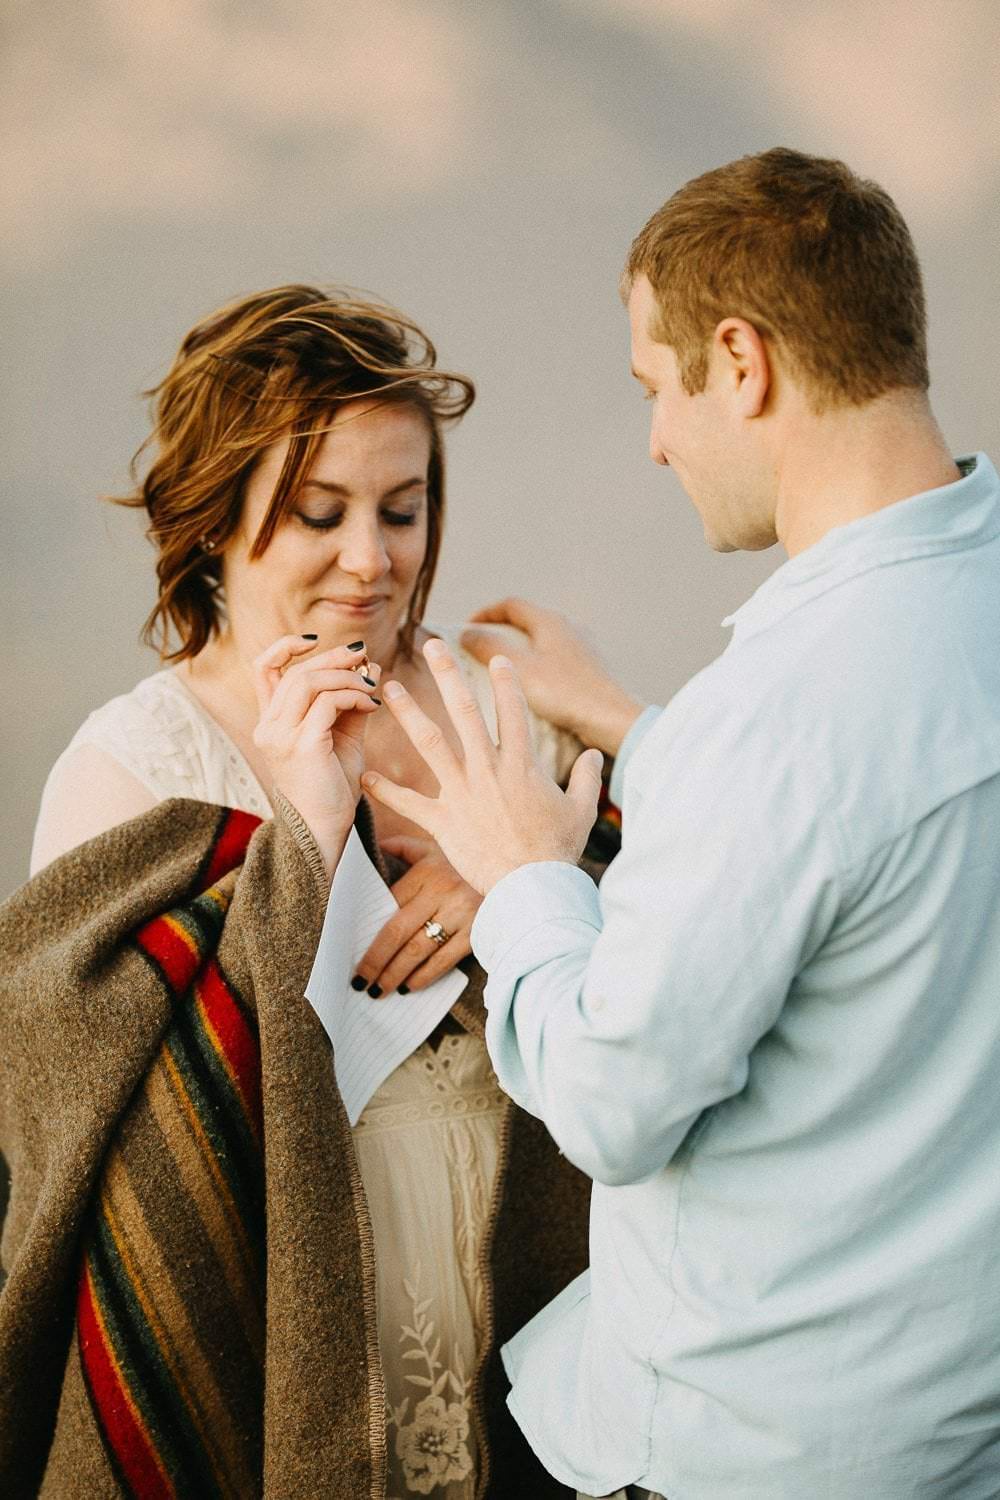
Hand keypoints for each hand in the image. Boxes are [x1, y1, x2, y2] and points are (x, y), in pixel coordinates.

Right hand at [252, 636, 380, 881]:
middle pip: (296, 670)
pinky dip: (354, 696)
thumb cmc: (334, 786)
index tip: (316, 640)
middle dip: (334, 658)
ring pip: (310, 681)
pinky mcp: (302, 746)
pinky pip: (328, 702)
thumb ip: (350, 699)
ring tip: (372, 687)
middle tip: (365, 657)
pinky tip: (372, 706)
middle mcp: (269, 726)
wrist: (328, 831)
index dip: (286, 646)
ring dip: (347, 677)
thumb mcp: (342, 734)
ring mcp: (281, 736)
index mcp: (271, 721)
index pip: (263, 668)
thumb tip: (370, 663)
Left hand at [352, 834, 480, 995]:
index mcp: (427, 870)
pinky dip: (424, 977)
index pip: (389, 903)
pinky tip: (408, 987)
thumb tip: (376, 843)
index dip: (367, 927)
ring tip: (379, 990)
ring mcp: (461, 914)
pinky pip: (444, 960)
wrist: (517, 876)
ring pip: (417, 950)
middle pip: (397, 931)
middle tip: (359, 981)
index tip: (350, 946)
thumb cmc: (465, 865)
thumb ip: (405, 847)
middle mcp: (442, 892)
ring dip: (394, 974)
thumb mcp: (437, 848)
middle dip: (374, 960)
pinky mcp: (477, 933)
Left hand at [360, 638, 603, 894]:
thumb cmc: (558, 850)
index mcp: (522, 764)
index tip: (496, 659)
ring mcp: (463, 793)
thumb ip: (588, 778)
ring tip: (388, 687)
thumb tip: (595, 756)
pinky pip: (409, 804)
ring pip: (430, 742)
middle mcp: (488, 769)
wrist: (532, 887)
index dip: (506, 682)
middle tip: (431, 644)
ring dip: (407, 712)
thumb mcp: (582, 809)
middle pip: (464, 711)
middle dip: (447, 674)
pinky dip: (386, 791)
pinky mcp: (444, 821)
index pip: (513, 711)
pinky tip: (366, 775)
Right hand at [460, 597, 643, 756]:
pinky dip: (537, 665)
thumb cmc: (565, 693)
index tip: (466, 630)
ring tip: (501, 671)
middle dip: (500, 632)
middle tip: (480, 649)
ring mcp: (582, 647)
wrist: (611, 718)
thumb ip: (488, 648)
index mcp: (550, 621)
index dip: (484, 614)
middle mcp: (569, 627)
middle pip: (528, 621)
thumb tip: (465, 635)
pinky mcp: (589, 668)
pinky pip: (556, 659)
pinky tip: (531, 688)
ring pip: (543, 641)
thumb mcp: (518, 668)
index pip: (511, 605)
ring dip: (520, 650)